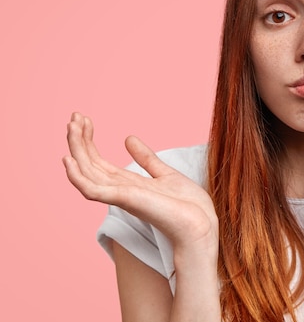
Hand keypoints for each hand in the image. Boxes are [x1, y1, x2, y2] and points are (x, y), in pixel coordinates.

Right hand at [62, 112, 217, 250]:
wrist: (201, 223)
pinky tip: (69, 160)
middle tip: (74, 116)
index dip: (88, 140)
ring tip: (71, 126)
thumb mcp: (164, 173)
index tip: (84, 118)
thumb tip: (128, 138)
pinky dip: (77, 177)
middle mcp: (119, 190)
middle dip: (79, 140)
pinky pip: (92, 191)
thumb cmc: (187, 205)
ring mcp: (120, 196)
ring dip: (76, 149)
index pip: (98, 162)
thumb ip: (146, 158)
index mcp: (127, 184)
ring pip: (87, 172)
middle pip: (89, 164)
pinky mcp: (125, 200)